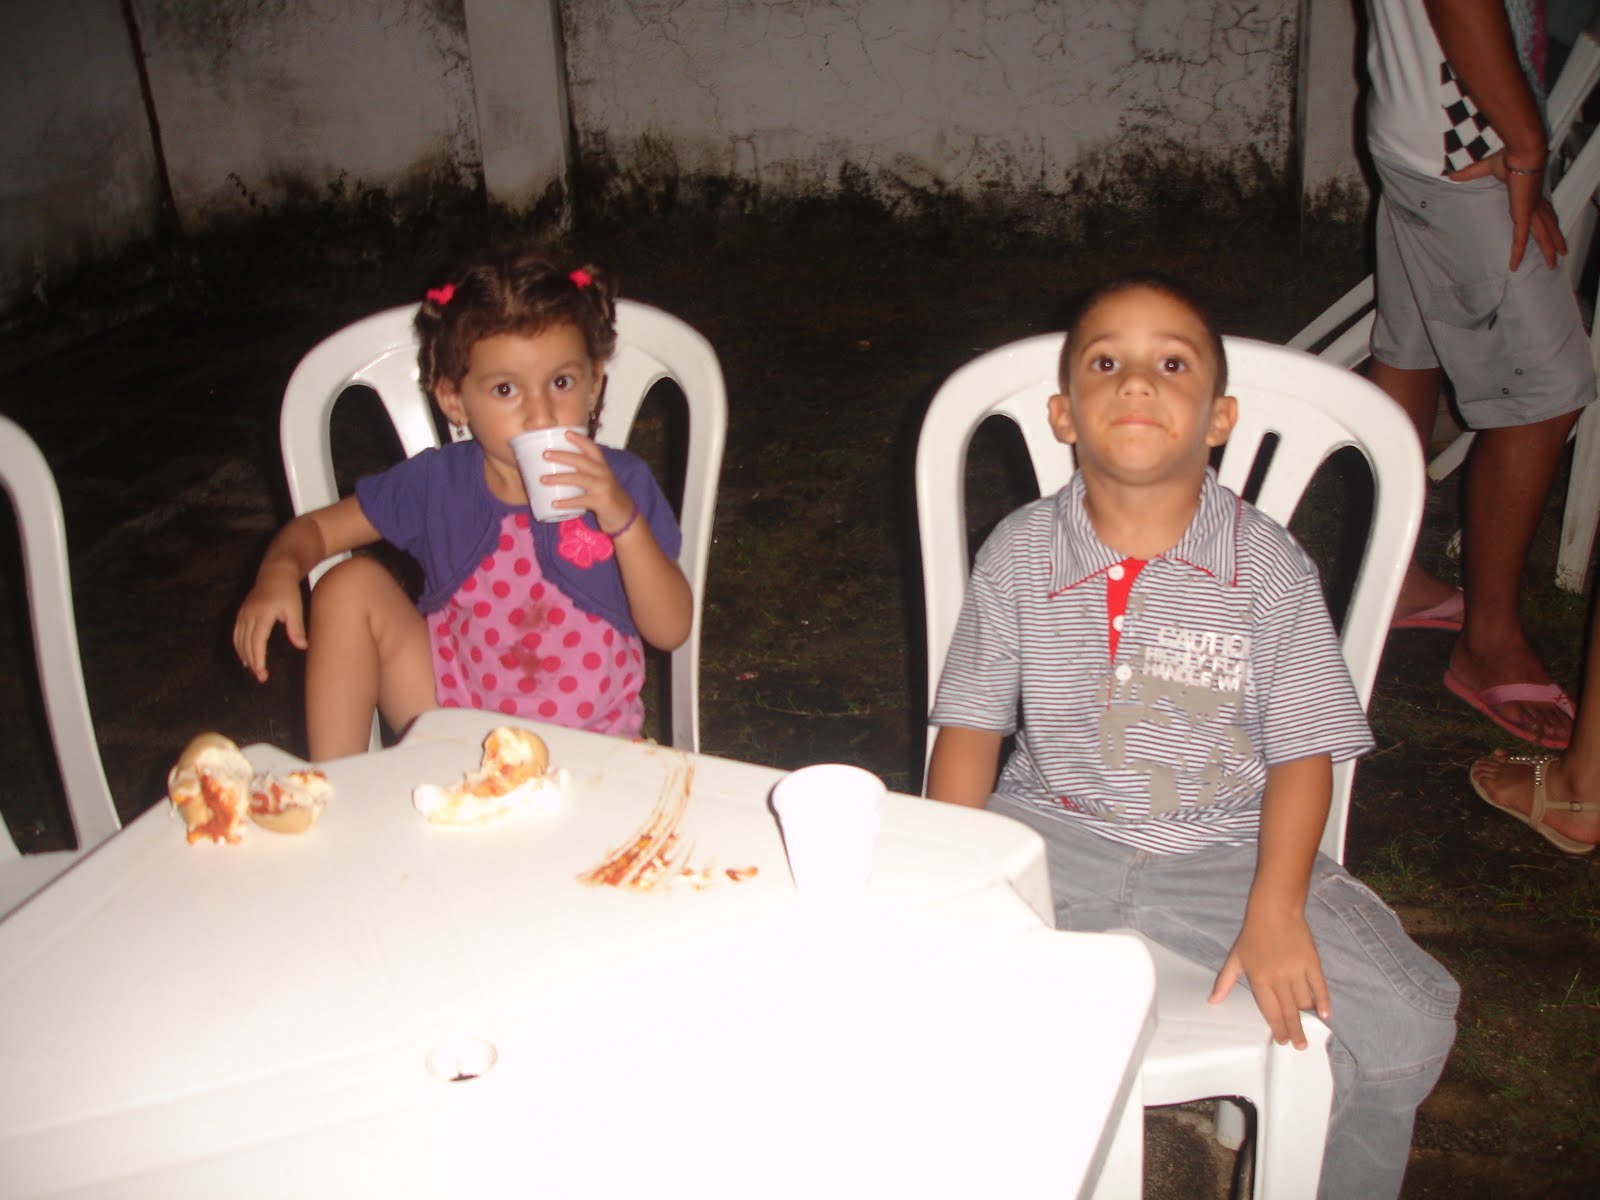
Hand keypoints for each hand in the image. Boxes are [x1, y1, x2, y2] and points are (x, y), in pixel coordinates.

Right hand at [233, 568, 306, 682]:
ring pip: (239, 640)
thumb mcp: (295, 609)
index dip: (257, 659)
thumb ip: (296, 629)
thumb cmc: (288, 591)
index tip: (261, 672)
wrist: (275, 573)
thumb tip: (303, 647)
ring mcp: (243, 613)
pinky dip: (239, 646)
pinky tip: (244, 656)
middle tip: (260, 677)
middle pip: (246, 644)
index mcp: (262, 615)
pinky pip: (237, 633)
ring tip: (253, 670)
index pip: (256, 642)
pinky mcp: (241, 612)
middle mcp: (248, 615)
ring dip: (244, 656)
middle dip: (252, 662)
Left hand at [541, 431, 634, 532]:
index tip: (565, 432)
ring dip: (559, 478)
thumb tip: (557, 468)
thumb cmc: (607, 496)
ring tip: (543, 479)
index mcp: (603, 466)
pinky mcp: (601, 502)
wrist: (625, 515)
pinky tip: (554, 503)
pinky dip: (566, 502)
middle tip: (545, 454)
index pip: (592, 448)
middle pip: (582, 461)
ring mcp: (603, 487)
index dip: (579, 439)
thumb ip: (585, 473)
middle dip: (562, 456)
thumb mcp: (600, 480)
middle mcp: (604, 474)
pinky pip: (580, 501)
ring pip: (579, 479)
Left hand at [1208, 906, 1329, 1049]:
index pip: (1270, 1010)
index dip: (1277, 1027)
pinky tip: (1325, 1014)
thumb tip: (1212, 1000)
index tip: (1282, 1040)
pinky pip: (1319, 986)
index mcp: (1259, 979)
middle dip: (1294, 1030)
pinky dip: (1323, 1001)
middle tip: (1299, 1045)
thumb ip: (1224, 981)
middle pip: (1289, 1011)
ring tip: (1309, 1028)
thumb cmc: (1253, 933)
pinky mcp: (1311, 962)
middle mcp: (1278, 978)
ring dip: (1307, 1017)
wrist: (1274, 910)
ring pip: (1304, 1001)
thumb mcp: (1235, 957)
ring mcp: (1297, 970)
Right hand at [1447, 151, 1564, 270]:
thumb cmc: (1510, 156)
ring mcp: (1531, 211)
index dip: (1544, 218)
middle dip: (1556, 238)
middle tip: (1561, 252)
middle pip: (1549, 225)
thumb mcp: (1487, 167)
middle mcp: (1535, 204)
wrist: (1522, 153)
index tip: (1547, 226)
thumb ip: (1470, 174)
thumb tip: (1452, 175)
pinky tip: (1514, 265)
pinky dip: (1517, 252)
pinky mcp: (1523, 216)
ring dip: (1550, 248)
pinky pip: (1520, 239)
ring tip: (1553, 263)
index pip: (1540, 210)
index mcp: (1530, 193)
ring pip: (1544, 234)